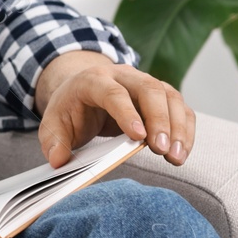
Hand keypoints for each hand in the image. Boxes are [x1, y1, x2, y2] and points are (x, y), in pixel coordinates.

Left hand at [33, 51, 194, 167]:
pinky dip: (184, 129)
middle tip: (161, 150)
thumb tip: (58, 161)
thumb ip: (53, 142)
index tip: (137, 136)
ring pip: (170, 97)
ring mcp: (145, 83)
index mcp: (94, 80)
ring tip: (175, 156)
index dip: (126, 113)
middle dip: (159, 120)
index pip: (113, 93)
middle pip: (149, 89)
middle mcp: (124, 76)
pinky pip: (180, 108)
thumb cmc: (70, 108)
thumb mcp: (53, 123)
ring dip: (177, 127)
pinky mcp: (161, 95)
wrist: (82, 89)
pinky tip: (181, 151)